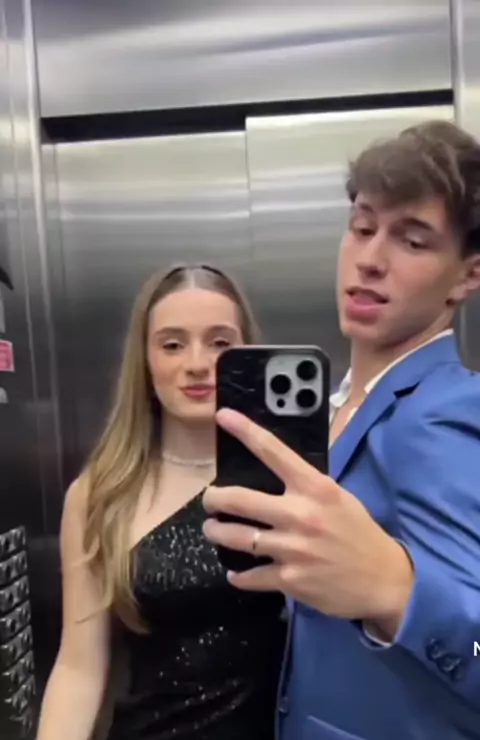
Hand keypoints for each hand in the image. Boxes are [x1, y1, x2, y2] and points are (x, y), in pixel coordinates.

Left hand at [203, 408, 412, 626]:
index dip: (245, 431)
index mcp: (315, 488)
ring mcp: (292, 549)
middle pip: (239, 499)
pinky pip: (250, 575)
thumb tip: (275, 473)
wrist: (384, 580)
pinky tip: (236, 573)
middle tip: (209, 499)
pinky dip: (239, 575)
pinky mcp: (290, 580)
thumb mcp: (338, 497)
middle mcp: (300, 514)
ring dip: (217, 532)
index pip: (273, 452)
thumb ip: (306, 486)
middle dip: (214, 498)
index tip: (223, 416)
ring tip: (213, 529)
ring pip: (236, 537)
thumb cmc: (359, 533)